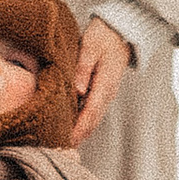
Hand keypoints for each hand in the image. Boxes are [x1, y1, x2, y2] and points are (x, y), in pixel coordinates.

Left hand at [70, 16, 131, 145]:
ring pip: (92, 118)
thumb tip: (77, 91)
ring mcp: (106, 93)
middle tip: (58, 149)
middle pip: (92, 122)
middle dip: (77, 136)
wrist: (120, 30)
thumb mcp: (90, 46)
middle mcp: (107, 93)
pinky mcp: (102, 91)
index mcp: (105, 84)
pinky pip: (92, 111)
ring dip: (80, 131)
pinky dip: (81, 121)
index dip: (78, 130)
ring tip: (61, 142)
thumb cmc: (103, 35)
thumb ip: (83, 68)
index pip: (91, 114)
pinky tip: (69, 125)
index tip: (66, 142)